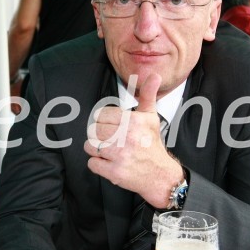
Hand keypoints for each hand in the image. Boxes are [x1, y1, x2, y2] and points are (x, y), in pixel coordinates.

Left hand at [83, 74, 182, 206]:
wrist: (160, 174)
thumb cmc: (152, 144)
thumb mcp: (150, 117)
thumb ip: (148, 95)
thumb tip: (155, 75)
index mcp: (132, 121)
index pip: (100, 115)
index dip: (105, 122)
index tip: (114, 128)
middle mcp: (125, 137)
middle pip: (93, 130)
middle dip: (100, 136)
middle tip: (112, 141)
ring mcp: (119, 155)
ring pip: (90, 146)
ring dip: (97, 150)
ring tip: (111, 152)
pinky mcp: (114, 172)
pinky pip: (92, 163)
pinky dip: (98, 165)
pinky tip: (110, 163)